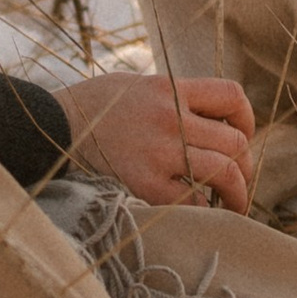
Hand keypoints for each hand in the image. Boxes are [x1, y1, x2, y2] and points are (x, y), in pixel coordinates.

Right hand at [58, 71, 256, 212]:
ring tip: (233, 204)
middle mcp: (169, 117)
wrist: (50, 129)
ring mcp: (158, 152)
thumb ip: (172, 97)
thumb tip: (211, 118)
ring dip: (237, 193)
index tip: (241, 136)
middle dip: (246, 165)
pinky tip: (200, 212)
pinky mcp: (144, 184)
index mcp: (168, 89)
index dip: (247, 119)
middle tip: (239, 180)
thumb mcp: (133, 85)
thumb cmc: (91, 109)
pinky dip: (205, 210)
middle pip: (235, 142)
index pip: (231, 95)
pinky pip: (194, 202)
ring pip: (224, 173)